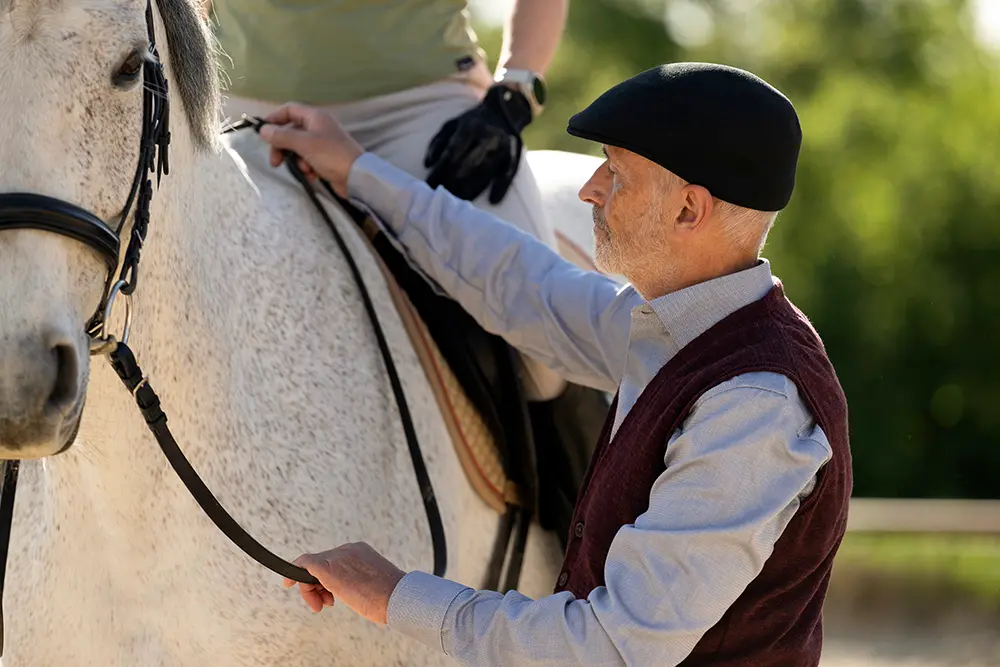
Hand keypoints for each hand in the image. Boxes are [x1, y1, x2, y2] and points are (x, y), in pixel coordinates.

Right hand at [258, 103, 364, 197]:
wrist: (357, 177)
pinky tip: (312, 176)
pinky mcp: (325, 159)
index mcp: (315, 117)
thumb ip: (282, 136)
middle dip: (282, 147)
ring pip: (298, 148)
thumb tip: (263, 130)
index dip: (275, 119)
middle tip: (276, 162)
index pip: (289, 110)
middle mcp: (318, 127)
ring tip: (304, 169)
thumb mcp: (304, 144)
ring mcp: (322, 143)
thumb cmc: (331, 155)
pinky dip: (307, 168)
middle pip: (291, 132)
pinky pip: (308, 160)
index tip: (263, 133)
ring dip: (296, 160)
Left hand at [282, 542, 405, 624]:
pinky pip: (304, 564)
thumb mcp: (372, 582)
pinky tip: (288, 583)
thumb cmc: (389, 597)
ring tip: (321, 605)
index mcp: (360, 550)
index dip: (324, 578)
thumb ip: (356, 578)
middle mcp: (347, 549)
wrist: (398, 597)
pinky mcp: (329, 569)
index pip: (333, 560)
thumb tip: (342, 589)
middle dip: (316, 585)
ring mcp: (338, 558)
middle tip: (322, 605)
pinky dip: (293, 572)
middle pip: (320, 563)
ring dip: (310, 588)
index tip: (325, 593)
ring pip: (311, 567)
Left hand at [424, 85, 532, 204]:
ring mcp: (502, 147)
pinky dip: (501, 188)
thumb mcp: (451, 125)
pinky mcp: (514, 155)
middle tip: (441, 196)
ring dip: (472, 189)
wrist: (503, 112)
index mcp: (470, 127)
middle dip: (452, 183)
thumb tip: (428, 163)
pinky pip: (508, 174)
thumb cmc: (471, 123)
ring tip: (459, 201)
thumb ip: (437, 142)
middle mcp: (487, 137)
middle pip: (468, 165)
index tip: (429, 185)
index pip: (452, 153)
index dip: (439, 171)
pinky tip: (493, 200)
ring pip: (485, 172)